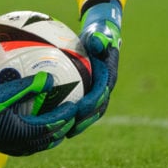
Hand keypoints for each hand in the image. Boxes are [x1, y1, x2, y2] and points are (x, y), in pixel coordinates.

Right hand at [0, 58, 75, 155]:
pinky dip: (42, 138)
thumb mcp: (8, 91)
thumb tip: (51, 79)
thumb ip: (30, 86)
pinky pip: (31, 145)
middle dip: (64, 127)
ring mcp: (12, 148)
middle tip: (73, 116)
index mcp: (21, 132)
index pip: (50, 126)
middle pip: (49, 138)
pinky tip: (42, 129)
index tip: (74, 106)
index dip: (64, 117)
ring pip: (41, 144)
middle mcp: (19, 144)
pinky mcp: (7, 147)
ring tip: (62, 124)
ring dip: (54, 135)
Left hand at [68, 0, 121, 137]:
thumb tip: (98, 42)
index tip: (79, 110)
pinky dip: (74, 117)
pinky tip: (57, 122)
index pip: (101, 93)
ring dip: (80, 124)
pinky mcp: (90, 94)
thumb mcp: (99, 33)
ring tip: (64, 133)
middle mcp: (106, 87)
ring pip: (91, 113)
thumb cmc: (98, 34)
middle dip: (85, 120)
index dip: (92, 103)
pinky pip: (83, 108)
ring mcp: (98, 92)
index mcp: (109, 76)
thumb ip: (100, 39)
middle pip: (97, 109)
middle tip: (70, 129)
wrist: (101, 38)